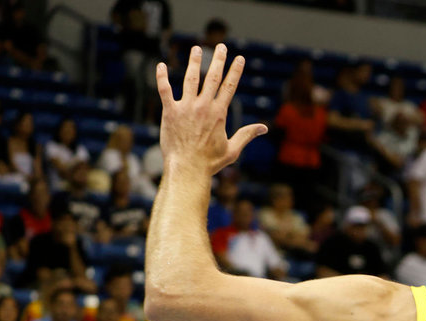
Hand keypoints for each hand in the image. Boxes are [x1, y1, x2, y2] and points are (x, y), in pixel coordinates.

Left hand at [156, 45, 267, 174]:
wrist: (187, 169)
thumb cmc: (210, 162)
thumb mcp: (233, 149)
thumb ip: (247, 135)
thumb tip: (264, 128)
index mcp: (219, 114)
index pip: (230, 87)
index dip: (235, 71)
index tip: (239, 59)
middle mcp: (203, 106)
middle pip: (213, 78)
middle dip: (218, 60)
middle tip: (221, 46)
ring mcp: (186, 107)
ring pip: (191, 79)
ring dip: (195, 62)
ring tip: (197, 49)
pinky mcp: (170, 112)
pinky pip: (164, 90)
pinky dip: (162, 77)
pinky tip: (160, 65)